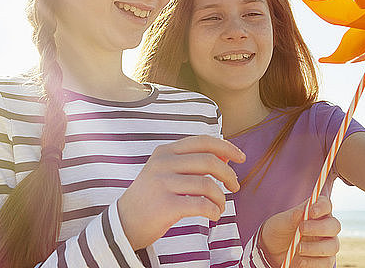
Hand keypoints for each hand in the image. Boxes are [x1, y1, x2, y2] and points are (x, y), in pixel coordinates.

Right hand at [117, 135, 245, 249]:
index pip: (202, 141)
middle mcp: (163, 163)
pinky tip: (212, 215)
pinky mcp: (165, 205)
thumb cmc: (150, 197)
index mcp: (164, 152)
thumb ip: (192, 162)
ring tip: (220, 207)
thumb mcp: (165, 172)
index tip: (241, 157)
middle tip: (235, 187)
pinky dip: (213, 210)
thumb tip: (226, 156)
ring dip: (221, 198)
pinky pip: (201, 204)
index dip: (225, 147)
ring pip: (207, 185)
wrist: (123, 223)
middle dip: (229, 175)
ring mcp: (162, 183)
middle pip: (209, 161)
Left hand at [260, 196, 339, 267]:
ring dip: (315, 248)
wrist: (272, 250)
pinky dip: (312, 263)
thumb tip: (305, 209)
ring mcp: (327, 245)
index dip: (322, 206)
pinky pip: (326, 263)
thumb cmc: (279, 231)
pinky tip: (298, 261)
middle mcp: (325, 228)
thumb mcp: (281, 222)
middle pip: (334, 226)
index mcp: (316, 212)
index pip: (326, 205)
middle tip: (301, 229)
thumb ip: (293, 216)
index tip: (311, 211)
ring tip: (297, 249)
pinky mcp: (324, 261)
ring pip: (333, 246)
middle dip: (319, 228)